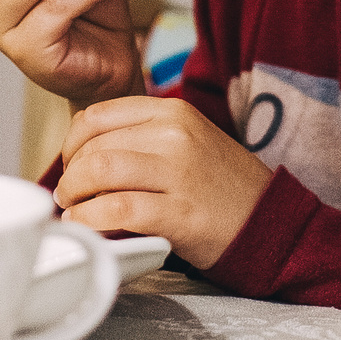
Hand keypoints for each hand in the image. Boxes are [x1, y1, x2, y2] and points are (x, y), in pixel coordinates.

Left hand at [53, 96, 271, 267]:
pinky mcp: (179, 212)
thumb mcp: (188, 142)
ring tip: (74, 211)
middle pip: (93, 146)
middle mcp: (174, 135)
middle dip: (69, 175)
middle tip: (68, 196)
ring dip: (74, 196)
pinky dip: (90, 220)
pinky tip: (86, 227)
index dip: (72, 143)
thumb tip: (84, 156)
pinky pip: (117, 210)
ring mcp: (178, 172)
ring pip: (99, 171)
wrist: (272, 222)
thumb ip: (143, 139)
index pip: (97, 116)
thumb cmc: (221, 188)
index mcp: (173, 112)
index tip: (70, 165)